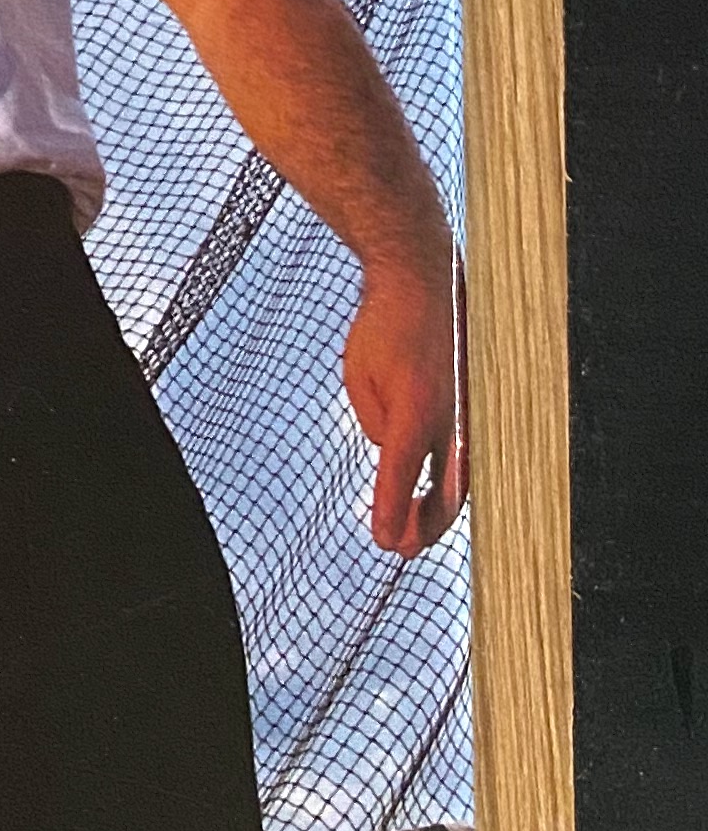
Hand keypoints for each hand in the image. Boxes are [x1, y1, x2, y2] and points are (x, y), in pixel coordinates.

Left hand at [343, 251, 465, 554]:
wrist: (422, 281)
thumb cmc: (385, 326)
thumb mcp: (360, 374)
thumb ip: (377, 419)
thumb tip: (394, 453)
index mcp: (416, 410)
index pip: (402, 476)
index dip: (392, 512)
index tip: (383, 541)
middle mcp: (449, 416)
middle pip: (445, 491)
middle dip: (423, 527)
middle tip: (399, 549)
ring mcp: (465, 412)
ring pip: (460, 477)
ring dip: (439, 510)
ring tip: (414, 535)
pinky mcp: (468, 405)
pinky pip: (461, 453)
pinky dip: (449, 480)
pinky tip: (436, 494)